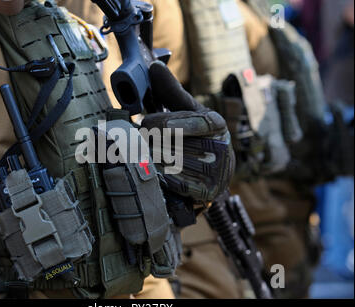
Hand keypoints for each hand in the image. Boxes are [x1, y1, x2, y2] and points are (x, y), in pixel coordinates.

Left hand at [141, 62, 234, 202]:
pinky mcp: (209, 191)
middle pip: (181, 143)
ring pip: (176, 164)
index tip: (146, 123)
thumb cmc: (194, 135)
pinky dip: (161, 178)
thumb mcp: (186, 112)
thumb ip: (170, 92)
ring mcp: (217, 171)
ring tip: (140, 155)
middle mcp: (221, 147)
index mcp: (217, 125)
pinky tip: (151, 172)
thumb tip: (155, 66)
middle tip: (135, 140)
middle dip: (153, 142)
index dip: (173, 122)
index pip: (199, 122)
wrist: (211, 172)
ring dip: (152, 160)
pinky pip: (177, 184)